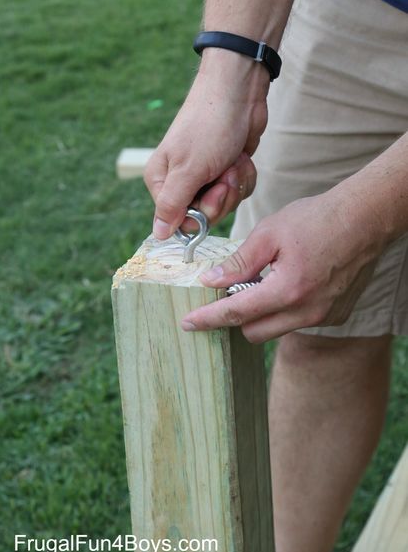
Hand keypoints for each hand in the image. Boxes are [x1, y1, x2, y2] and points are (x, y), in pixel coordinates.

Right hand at [144, 49, 268, 238]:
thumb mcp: (188, 170)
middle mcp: (181, 182)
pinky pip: (239, 191)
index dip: (201, 213)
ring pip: (225, 205)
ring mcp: (206, 177)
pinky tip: (240, 157)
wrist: (239, 92)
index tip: (214, 191)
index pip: (179, 222)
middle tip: (224, 171)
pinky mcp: (227, 171)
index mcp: (162, 182)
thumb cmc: (209, 126)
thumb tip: (157, 235)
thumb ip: (172, 205)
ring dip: (235, 183)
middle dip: (222, 196)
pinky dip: (244, 176)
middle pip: (205, 216)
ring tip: (231, 159)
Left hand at [181, 191, 384, 342]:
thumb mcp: (270, 233)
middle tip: (229, 292)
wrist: (365, 219)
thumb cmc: (317, 219)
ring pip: (276, 329)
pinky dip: (285, 309)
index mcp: (288, 291)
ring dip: (261, 313)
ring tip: (264, 281)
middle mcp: (307, 312)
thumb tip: (211, 281)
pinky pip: (297, 322)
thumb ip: (239, 261)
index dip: (208, 319)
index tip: (188, 323)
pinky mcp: (335, 316)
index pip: (237, 314)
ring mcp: (324, 317)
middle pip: (254, 332)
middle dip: (236, 318)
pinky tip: (290, 282)